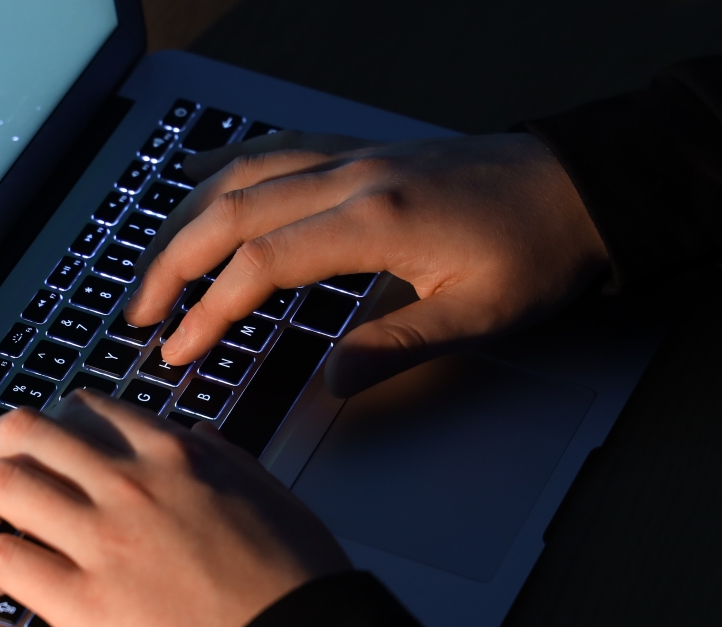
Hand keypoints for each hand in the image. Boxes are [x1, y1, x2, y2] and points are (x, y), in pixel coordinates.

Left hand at [0, 393, 350, 626]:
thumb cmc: (295, 586)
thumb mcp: (267, 493)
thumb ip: (221, 459)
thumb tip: (194, 438)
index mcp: (176, 454)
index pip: (85, 410)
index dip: (54, 431)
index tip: (48, 455)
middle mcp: (131, 484)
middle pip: (26, 431)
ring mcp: (103, 539)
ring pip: (0, 483)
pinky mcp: (83, 603)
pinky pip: (2, 559)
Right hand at [125, 131, 607, 395]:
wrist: (581, 187)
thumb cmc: (539, 248)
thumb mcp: (477, 316)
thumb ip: (396, 347)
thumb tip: (330, 383)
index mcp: (376, 219)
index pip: (262, 264)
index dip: (209, 311)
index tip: (178, 351)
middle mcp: (353, 176)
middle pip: (232, 212)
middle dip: (173, 265)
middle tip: (140, 316)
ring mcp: (354, 156)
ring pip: (244, 174)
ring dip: (187, 218)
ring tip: (152, 264)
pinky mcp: (363, 151)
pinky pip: (276, 148)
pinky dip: (227, 163)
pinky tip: (198, 174)